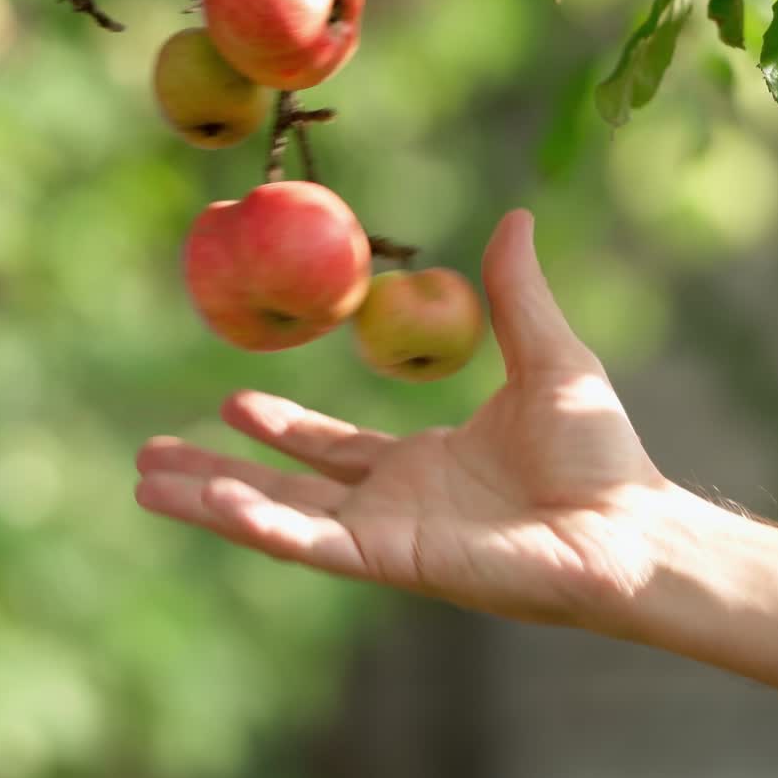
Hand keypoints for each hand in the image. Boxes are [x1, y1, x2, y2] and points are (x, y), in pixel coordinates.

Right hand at [136, 209, 671, 629]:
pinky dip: (255, 523)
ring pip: (278, 517)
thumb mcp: (547, 352)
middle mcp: (394, 504)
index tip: (231, 402)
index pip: (331, 451)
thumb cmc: (601, 450)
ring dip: (211, 498)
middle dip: (217, 471)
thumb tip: (516, 216)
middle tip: (151, 456)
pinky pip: (309, 542)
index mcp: (422, 465)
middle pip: (284, 487)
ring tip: (144, 480)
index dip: (280, 429)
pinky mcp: (392, 561)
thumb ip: (514, 292)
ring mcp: (387, 536)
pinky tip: (208, 500)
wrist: (633, 525)